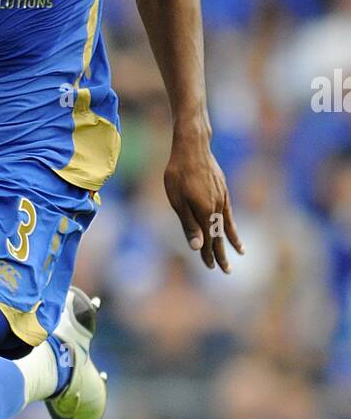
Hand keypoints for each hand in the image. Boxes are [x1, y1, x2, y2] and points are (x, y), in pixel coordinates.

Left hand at [164, 133, 243, 272]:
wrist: (193, 147)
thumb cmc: (178, 173)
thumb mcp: (177, 200)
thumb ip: (188, 224)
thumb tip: (197, 246)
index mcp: (204, 213)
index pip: (207, 240)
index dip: (207, 254)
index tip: (210, 267)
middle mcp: (216, 208)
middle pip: (219, 235)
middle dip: (221, 253)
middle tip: (226, 271)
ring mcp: (222, 199)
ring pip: (227, 224)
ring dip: (231, 240)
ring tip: (240, 253)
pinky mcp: (223, 190)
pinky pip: (229, 213)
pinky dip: (232, 223)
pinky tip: (233, 229)